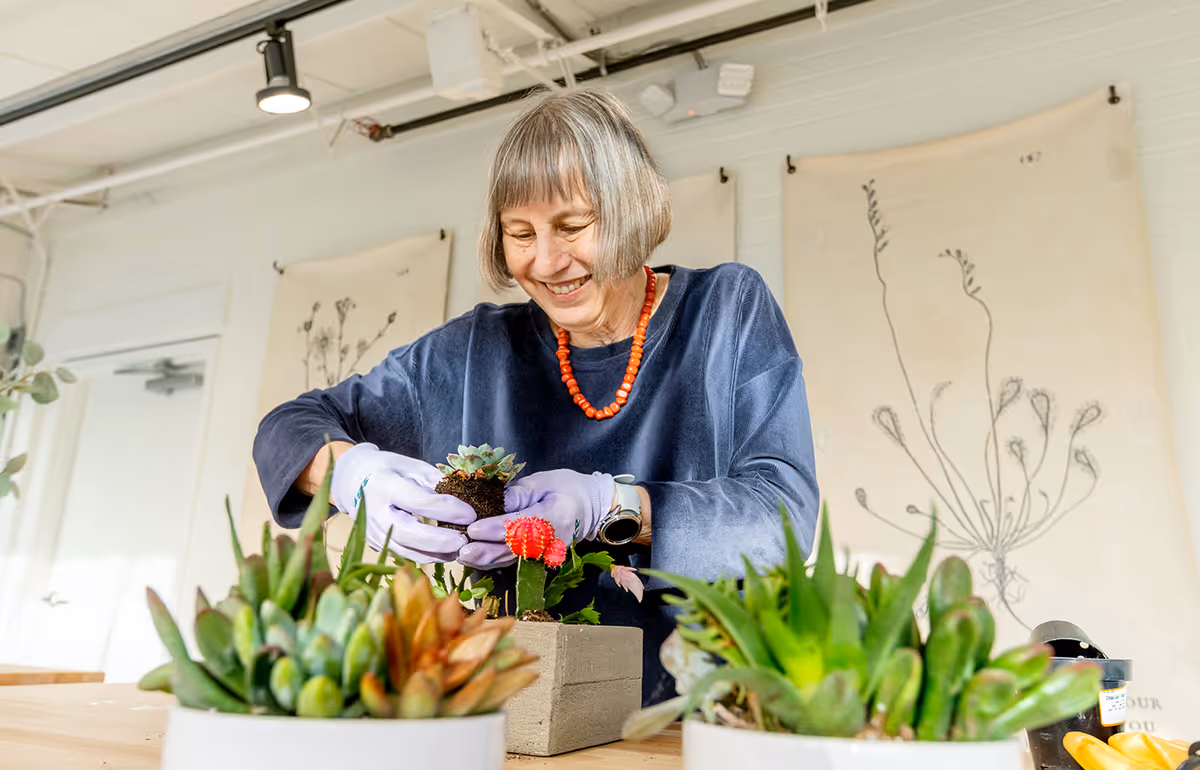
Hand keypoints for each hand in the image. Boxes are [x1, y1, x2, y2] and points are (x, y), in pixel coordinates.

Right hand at [330, 443, 474, 562]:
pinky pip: (403, 554)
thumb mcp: (409, 465)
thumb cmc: (385, 469)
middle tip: (464, 540)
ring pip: (405, 550)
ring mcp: (372, 531)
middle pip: (408, 533)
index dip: (446, 509)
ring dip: (435, 553)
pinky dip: (425, 556)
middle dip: (439, 540)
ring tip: (459, 549)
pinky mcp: (375, 543)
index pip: (419, 501)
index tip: (471, 514)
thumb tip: (461, 498)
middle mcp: (375, 511)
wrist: (350, 480)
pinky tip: (444, 552)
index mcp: (384, 485)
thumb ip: (433, 481)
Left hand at [457, 469, 614, 569]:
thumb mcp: (543, 482)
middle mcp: (551, 541)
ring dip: (487, 560)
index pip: (522, 526)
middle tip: (463, 552)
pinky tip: (476, 560)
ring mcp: (547, 554)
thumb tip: (494, 503)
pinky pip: (515, 562)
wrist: (591, 507)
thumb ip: (519, 493)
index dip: (496, 529)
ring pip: (513, 560)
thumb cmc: (567, 488)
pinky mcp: (540, 559)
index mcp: (554, 516)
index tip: (474, 529)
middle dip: (486, 552)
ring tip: (464, 557)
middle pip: (515, 550)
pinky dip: (494, 561)